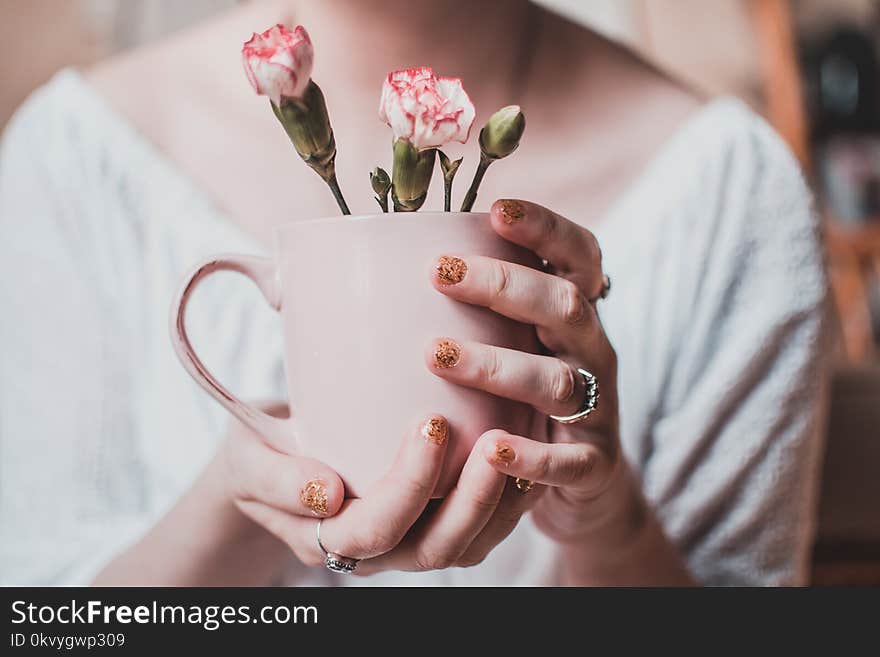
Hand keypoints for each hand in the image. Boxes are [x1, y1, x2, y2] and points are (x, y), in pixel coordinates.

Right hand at [224, 403, 533, 574]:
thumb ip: (276, 479)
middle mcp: (375, 553)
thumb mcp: (250, 461)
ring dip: (496, 499)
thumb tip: (323, 494)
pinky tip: (523, 450)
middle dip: (469, 497)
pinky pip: (480, 528)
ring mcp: (406, 541)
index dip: (409, 485)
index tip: (431, 421)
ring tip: (516, 442)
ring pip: (465, 546)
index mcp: (327, 539)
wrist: (271, 466)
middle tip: (491, 438)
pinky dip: (507, 497)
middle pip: (433, 548)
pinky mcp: (432, 522)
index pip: (375, 529)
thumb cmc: (258, 456)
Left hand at [430, 199, 631, 544]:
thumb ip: (462, 312)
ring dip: (497, 364)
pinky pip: (567, 461)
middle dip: (504, 284)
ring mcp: (599, 409)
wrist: (583, 482)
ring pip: (558, 380)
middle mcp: (592, 352)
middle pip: (564, 306)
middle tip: (438, 272)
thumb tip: (346, 278)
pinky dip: (530, 455)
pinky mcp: (594, 465)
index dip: (546, 228)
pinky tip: (488, 447)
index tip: (495, 210)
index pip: (578, 256)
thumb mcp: (510, 346)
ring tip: (435, 354)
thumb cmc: (521, 400)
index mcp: (573, 316)